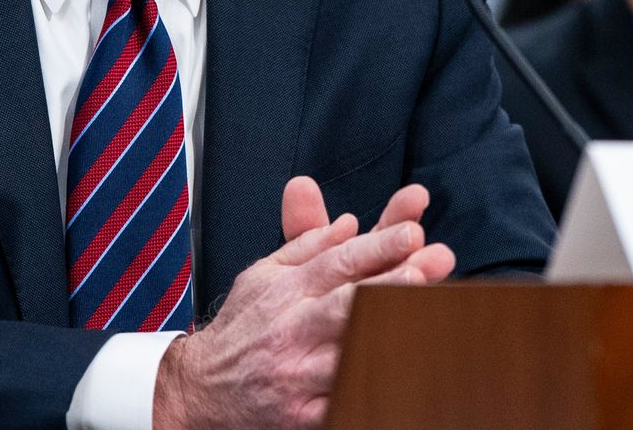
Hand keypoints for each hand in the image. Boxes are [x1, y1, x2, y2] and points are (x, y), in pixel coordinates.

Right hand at [152, 179, 454, 429]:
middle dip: (391, 285)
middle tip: (427, 269)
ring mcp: (299, 375)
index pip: (338, 262)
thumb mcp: (264, 275)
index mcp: (287, 289)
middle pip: (350, 303)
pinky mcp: (303, 416)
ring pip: (353, 354)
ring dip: (391, 336)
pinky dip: (372, 390)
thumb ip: (306, 244)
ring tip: (429, 319)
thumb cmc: (243, 327)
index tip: (412, 232)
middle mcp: (293, 329)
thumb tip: (350, 222)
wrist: (203, 389)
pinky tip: (404, 379)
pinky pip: (344, 403)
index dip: (377, 245)